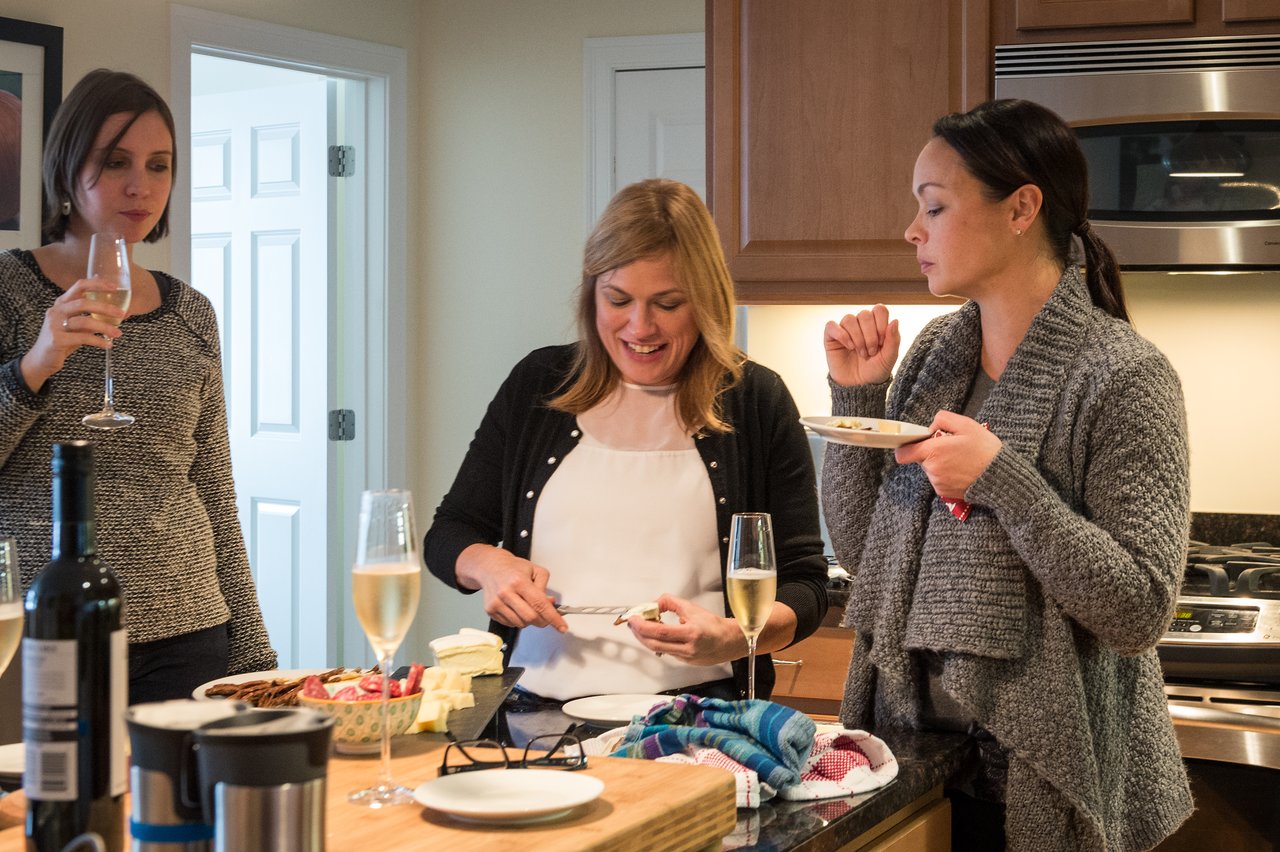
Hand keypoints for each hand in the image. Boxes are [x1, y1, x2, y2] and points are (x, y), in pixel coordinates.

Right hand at [19, 277, 125, 392]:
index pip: (79, 286)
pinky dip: (98, 341)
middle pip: (82, 303)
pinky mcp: (57, 339)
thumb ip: (94, 315)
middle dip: (105, 308)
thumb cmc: (64, 340)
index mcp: (62, 303)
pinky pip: (82, 338)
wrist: (42, 360)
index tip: (115, 287)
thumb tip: (121, 309)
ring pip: (84, 321)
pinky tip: (108, 344)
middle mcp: (56, 311)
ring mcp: (54, 325)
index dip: (97, 284)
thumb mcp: (79, 326)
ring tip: (118, 333)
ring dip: (104, 327)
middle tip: (121, 314)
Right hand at [454, 544, 567, 631]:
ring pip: (520, 623)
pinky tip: (516, 608)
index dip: (553, 618)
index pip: (540, 604)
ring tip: (526, 606)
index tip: (562, 627)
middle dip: (542, 621)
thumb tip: (550, 603)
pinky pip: (510, 624)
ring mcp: (496, 603)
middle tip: (545, 616)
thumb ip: (544, 587)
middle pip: (530, 618)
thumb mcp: (535, 570)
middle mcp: (506, 593)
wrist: (489, 567)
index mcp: (519, 581)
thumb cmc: (513, 568)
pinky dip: (518, 620)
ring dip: (529, 620)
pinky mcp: (490, 611)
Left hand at [626, 594, 744, 665]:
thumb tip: (654, 604)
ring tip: (641, 627)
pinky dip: (658, 643)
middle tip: (633, 622)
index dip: (643, 625)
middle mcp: (688, 649)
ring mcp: (686, 658)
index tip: (634, 618)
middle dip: (639, 633)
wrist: (730, 641)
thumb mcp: (692, 608)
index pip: (660, 632)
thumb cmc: (714, 625)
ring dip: (646, 638)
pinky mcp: (686, 662)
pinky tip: (656, 635)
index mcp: (691, 634)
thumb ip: (671, 603)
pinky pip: (667, 652)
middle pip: (655, 645)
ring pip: (659, 650)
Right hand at [824, 304, 900, 386]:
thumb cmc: (875, 371)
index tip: (882, 342)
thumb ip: (893, 340)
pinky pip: (832, 326)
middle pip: (864, 314)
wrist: (859, 386)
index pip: (879, 310)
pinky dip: (842, 335)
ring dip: (857, 338)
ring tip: (861, 353)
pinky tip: (849, 347)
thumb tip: (895, 320)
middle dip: (870, 335)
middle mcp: (860, 324)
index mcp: (876, 325)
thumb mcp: (889, 358)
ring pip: (849, 319)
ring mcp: (845, 330)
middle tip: (871, 352)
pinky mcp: (831, 337)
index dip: (881, 324)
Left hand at [894, 410, 1001, 498]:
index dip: (906, 446)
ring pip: (931, 469)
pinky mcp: (945, 493)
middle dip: (931, 452)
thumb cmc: (985, 449)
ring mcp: (938, 483)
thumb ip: (943, 419)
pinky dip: (947, 475)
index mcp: (933, 451)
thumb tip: (930, 428)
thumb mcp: (966, 425)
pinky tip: (962, 470)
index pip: (903, 453)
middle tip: (951, 448)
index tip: (917, 442)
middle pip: (920, 459)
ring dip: (940, 464)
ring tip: (960, 459)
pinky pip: (939, 480)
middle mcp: (932, 469)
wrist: (1001, 476)